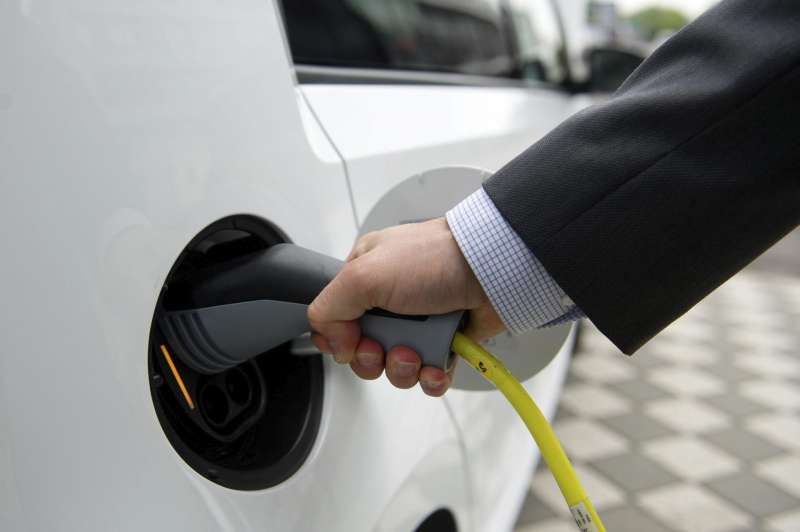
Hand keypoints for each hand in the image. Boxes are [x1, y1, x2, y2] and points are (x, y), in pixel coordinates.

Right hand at [308, 218, 504, 395]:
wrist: (490, 269)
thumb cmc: (432, 260)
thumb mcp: (364, 274)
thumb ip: (330, 307)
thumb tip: (331, 343)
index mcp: (365, 276)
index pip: (336, 319)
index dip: (339, 339)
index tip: (350, 341)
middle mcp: (389, 301)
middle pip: (363, 350)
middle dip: (372, 358)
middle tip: (385, 346)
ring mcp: (419, 323)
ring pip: (394, 367)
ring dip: (402, 368)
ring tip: (416, 353)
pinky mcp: (445, 342)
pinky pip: (427, 375)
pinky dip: (430, 377)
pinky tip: (436, 366)